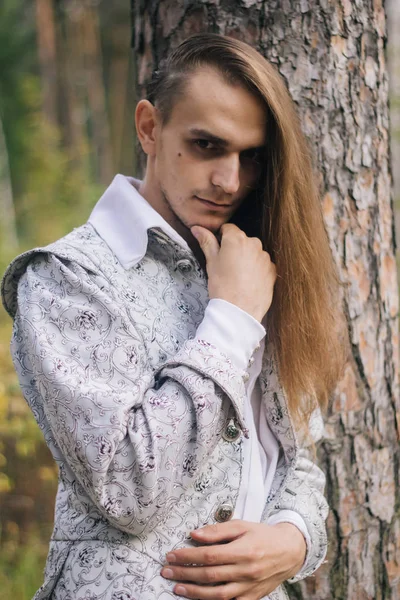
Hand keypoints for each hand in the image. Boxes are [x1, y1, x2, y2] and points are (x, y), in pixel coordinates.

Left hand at [161, 520, 306, 598]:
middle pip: (209, 575)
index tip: (171, 555)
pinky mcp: (252, 598)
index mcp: (243, 550)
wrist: (290, 551)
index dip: (187, 556)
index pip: (208, 555)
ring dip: (194, 592)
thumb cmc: (263, 535)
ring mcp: (249, 587)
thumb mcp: (242, 526)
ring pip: (217, 595)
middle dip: (184, 573)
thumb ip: (217, 530)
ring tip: (177, 587)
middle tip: (167, 570)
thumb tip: (194, 534)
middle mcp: (246, 571)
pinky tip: (199, 599)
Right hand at [191, 224, 275, 322]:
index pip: (228, 228)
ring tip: (238, 276)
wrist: (239, 311)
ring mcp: (265, 257)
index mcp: (236, 239)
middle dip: (235, 249)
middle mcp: (254, 244)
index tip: (219, 251)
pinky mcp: (272, 270)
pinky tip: (248, 282)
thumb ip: (206, 242)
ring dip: (247, 259)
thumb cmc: (222, 287)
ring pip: (253, 252)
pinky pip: (262, 264)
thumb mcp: (211, 263)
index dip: (222, 238)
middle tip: (227, 266)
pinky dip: (256, 270)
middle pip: (242, 240)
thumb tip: (197, 228)